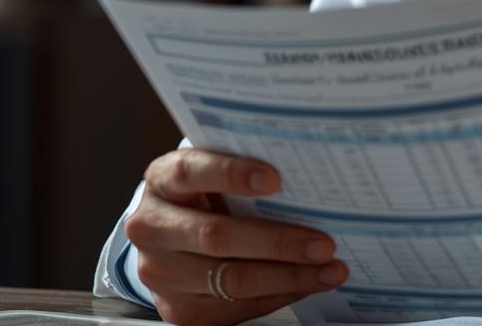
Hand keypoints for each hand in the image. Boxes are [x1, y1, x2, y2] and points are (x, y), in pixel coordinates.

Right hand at [124, 148, 348, 325]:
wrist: (170, 238)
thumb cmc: (205, 195)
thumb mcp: (212, 173)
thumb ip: (244, 173)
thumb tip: (307, 179)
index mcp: (161, 180)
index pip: (191, 172)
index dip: (231, 173)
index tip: (275, 179)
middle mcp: (151, 227)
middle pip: (215, 236)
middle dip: (277, 241)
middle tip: (323, 243)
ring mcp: (160, 273)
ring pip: (230, 279)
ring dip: (289, 276)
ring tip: (329, 268)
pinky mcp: (178, 309)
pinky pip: (236, 306)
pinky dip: (279, 294)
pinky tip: (308, 283)